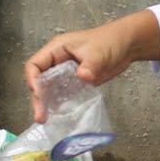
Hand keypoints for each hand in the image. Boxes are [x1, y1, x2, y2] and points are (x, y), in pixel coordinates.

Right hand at [23, 10, 159, 121]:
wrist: (127, 45)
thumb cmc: (110, 41)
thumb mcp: (98, 52)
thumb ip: (90, 65)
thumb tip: (82, 77)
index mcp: (57, 49)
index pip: (35, 64)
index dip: (32, 79)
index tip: (38, 94)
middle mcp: (57, 61)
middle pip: (39, 80)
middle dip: (38, 97)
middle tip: (40, 115)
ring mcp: (66, 73)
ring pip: (49, 89)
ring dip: (46, 103)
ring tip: (44, 119)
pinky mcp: (76, 82)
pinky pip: (63, 94)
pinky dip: (59, 104)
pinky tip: (59, 115)